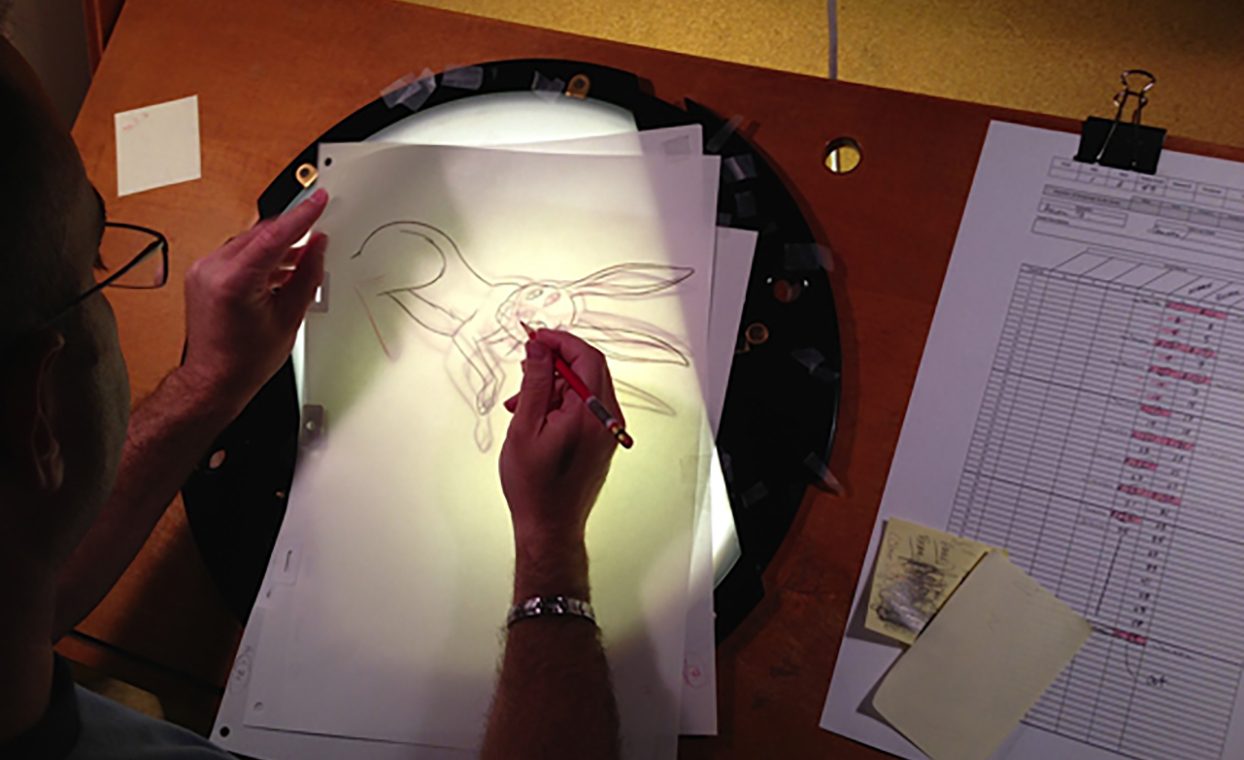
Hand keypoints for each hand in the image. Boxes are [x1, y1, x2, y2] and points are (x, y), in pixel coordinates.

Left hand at [180, 189, 327, 410]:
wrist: (214, 379)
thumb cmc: (245, 360)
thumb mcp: (289, 317)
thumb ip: (306, 275)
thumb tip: (318, 247)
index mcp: (234, 280)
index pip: (274, 235)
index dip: (302, 216)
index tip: (318, 201)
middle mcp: (212, 269)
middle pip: (260, 235)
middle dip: (291, 233)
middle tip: (318, 235)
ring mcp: (203, 270)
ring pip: (249, 242)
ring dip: (276, 247)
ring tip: (303, 259)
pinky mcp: (203, 274)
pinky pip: (236, 253)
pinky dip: (260, 257)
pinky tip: (279, 269)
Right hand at [499, 330, 621, 556]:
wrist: (549, 527)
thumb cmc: (534, 486)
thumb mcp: (525, 428)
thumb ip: (534, 383)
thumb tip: (538, 348)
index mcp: (590, 414)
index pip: (586, 357)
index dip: (560, 341)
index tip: (535, 338)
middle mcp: (607, 419)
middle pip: (587, 369)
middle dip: (553, 364)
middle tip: (523, 370)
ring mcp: (607, 431)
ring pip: (583, 388)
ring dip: (551, 387)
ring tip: (519, 406)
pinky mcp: (601, 440)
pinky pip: (584, 407)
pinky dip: (559, 404)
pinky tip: (534, 418)